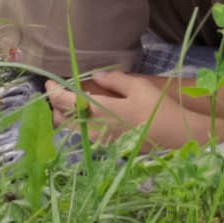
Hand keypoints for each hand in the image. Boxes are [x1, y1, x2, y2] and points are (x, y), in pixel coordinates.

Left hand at [46, 72, 192, 150]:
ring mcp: (98, 140)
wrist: (173, 136)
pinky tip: (87, 119)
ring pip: (70, 130)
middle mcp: (92, 128)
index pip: (63, 101)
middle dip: (55, 106)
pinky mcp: (107, 147)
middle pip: (61, 118)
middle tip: (59, 94)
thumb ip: (114, 80)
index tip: (50, 82)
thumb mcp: (138, 87)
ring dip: (65, 117)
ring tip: (70, 106)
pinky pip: (83, 136)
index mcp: (96, 110)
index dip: (53, 91)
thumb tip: (97, 75)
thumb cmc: (157, 109)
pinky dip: (78, 126)